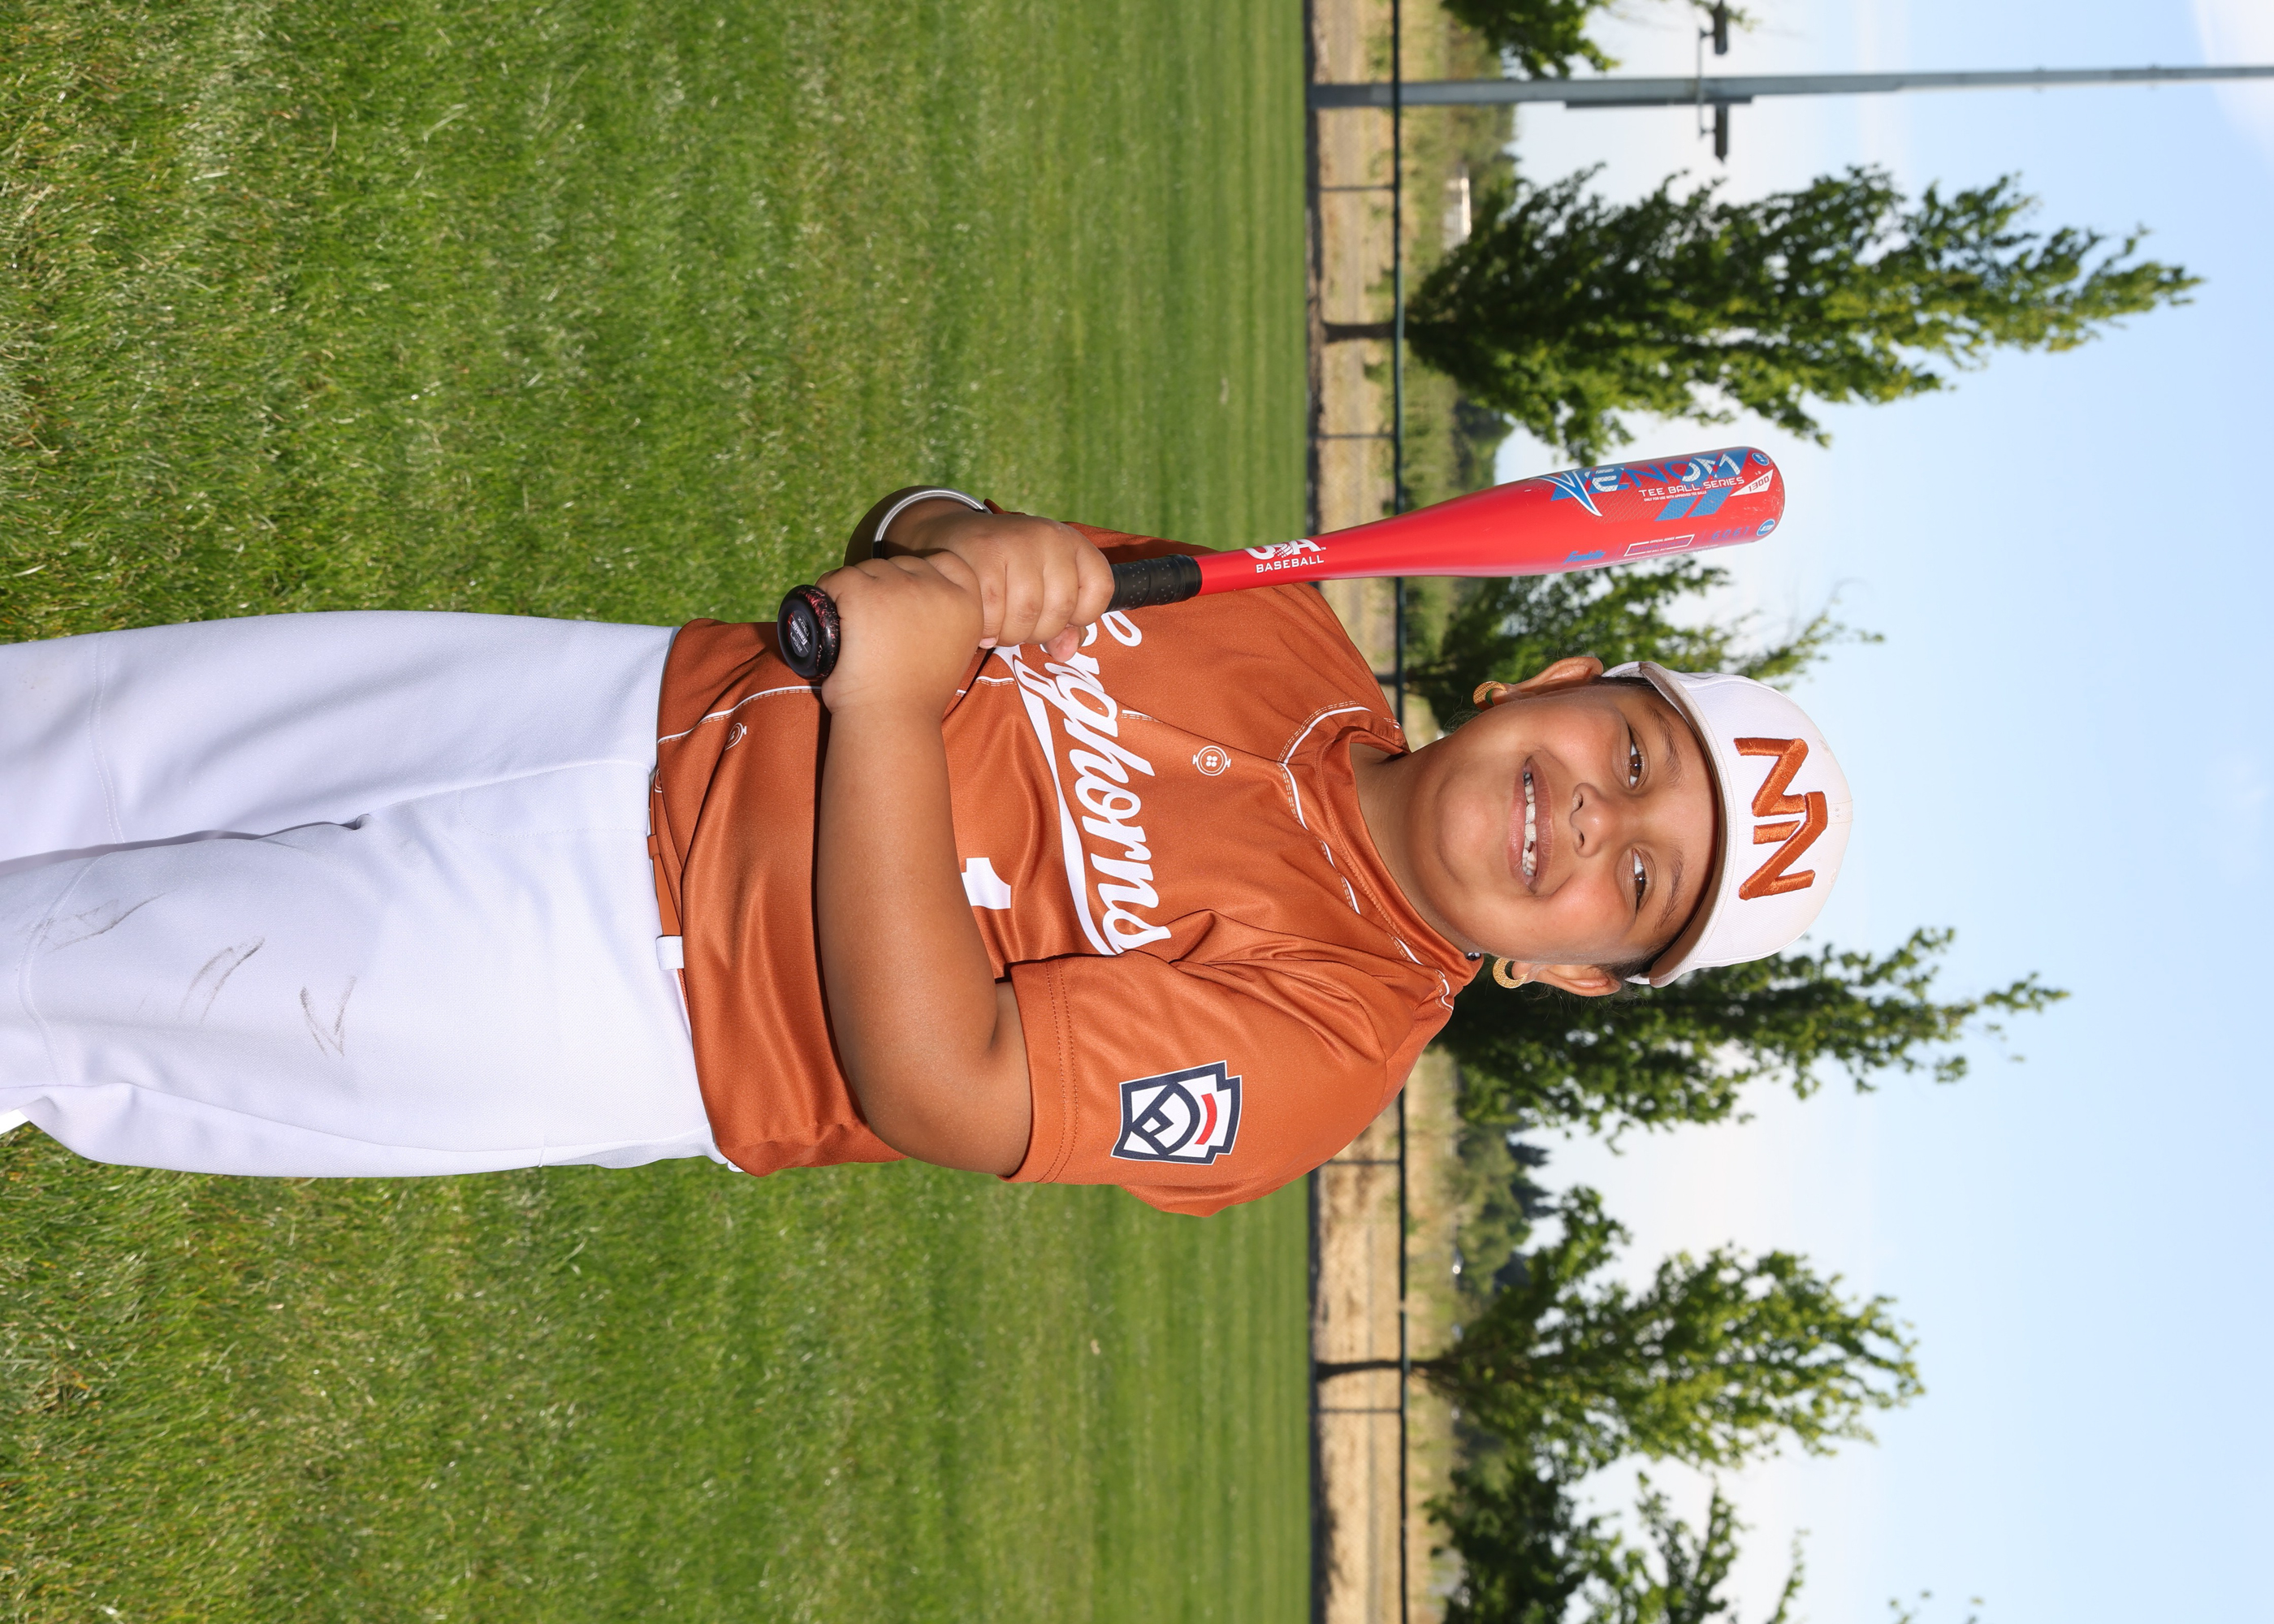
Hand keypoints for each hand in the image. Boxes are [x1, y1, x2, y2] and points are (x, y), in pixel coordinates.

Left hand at [813, 554, 983, 716]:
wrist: (891, 721)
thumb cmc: (915, 699)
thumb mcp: (950, 653)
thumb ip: (944, 623)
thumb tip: (917, 608)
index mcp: (968, 604)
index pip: (949, 562)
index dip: (923, 575)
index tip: (906, 601)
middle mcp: (939, 588)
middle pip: (902, 565)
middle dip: (884, 586)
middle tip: (872, 629)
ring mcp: (901, 586)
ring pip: (867, 571)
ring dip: (855, 592)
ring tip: (852, 631)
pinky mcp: (864, 592)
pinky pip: (836, 579)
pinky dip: (827, 595)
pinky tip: (830, 621)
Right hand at [885, 503, 1113, 661]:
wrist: (950, 535)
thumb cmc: (1005, 568)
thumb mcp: (1044, 584)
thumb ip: (1065, 621)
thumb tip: (1065, 651)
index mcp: (1071, 542)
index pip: (1099, 590)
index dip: (1080, 616)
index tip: (1055, 614)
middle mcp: (1048, 537)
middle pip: (1059, 612)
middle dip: (1036, 632)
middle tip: (1016, 623)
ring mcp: (1014, 543)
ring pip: (1025, 617)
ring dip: (1009, 634)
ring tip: (997, 623)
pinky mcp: (981, 555)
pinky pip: (992, 614)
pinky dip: (986, 629)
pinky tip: (980, 623)